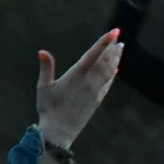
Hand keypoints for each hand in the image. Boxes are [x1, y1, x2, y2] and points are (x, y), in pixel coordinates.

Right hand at [37, 30, 122, 150]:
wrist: (60, 131)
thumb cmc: (48, 108)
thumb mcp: (43, 87)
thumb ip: (46, 68)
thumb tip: (42, 51)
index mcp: (76, 76)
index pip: (93, 55)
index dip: (104, 42)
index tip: (114, 32)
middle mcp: (89, 82)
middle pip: (104, 61)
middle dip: (112, 48)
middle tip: (119, 36)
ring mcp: (96, 91)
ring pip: (109, 71)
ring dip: (115, 58)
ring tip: (120, 48)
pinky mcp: (98, 99)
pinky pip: (108, 83)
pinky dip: (112, 74)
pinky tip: (115, 69)